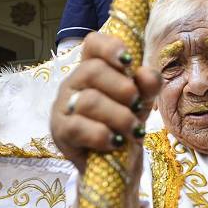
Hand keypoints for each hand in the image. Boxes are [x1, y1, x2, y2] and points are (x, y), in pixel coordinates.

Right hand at [50, 32, 161, 177]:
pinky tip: (115, 142)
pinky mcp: (60, 131)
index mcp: (92, 68)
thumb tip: (146, 73)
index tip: (128, 60)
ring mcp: (63, 106)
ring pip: (89, 101)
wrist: (115, 162)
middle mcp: (74, 82)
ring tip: (133, 130)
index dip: (109, 47)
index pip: (92, 44)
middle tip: (137, 105)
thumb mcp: (142, 102)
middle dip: (122, 88)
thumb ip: (147, 85)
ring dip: (119, 116)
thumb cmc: (124, 124)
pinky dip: (102, 135)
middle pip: (92, 70)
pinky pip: (78, 127)